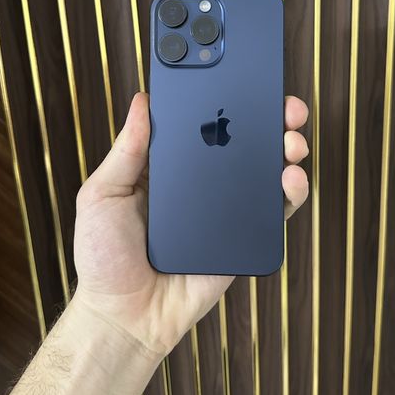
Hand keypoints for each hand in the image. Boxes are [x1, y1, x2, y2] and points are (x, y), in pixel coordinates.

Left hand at [73, 93, 309, 355]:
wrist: (125, 315)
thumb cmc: (104, 255)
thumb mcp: (103, 193)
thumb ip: (127, 150)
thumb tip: (143, 102)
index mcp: (170, 167)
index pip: (205, 124)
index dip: (226, 100)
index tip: (244, 79)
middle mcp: (203, 182)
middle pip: (243, 142)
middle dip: (270, 119)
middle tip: (285, 108)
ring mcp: (225, 209)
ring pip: (264, 172)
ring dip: (286, 150)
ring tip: (291, 140)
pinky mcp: (242, 237)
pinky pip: (272, 212)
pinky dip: (289, 193)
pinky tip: (289, 178)